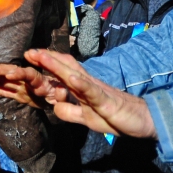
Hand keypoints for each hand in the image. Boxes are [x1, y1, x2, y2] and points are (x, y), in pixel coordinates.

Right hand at [0, 60, 64, 108]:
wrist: (72, 99)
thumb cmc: (70, 95)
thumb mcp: (69, 96)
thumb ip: (64, 95)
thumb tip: (61, 91)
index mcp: (42, 81)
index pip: (29, 75)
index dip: (19, 73)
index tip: (9, 73)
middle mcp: (31, 83)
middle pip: (13, 74)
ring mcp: (25, 89)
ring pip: (6, 81)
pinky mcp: (22, 96)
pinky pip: (7, 92)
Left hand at [23, 49, 156, 139]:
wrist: (144, 120)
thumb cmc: (115, 116)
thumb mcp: (87, 118)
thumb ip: (70, 111)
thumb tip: (54, 107)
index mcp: (82, 88)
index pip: (62, 71)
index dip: (46, 63)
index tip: (29, 57)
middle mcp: (88, 84)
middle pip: (65, 67)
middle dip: (46, 59)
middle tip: (28, 51)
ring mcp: (97, 91)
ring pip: (75, 75)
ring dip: (57, 66)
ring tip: (42, 57)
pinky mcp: (107, 101)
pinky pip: (92, 91)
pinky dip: (81, 84)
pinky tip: (71, 78)